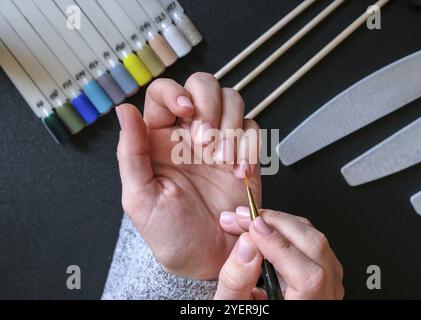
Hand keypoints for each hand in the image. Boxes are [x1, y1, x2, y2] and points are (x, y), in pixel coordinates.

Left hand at [116, 73, 261, 279]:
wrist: (208, 259)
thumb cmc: (171, 235)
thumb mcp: (141, 199)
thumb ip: (130, 154)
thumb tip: (123, 110)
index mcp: (158, 140)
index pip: (163, 92)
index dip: (176, 92)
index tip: (187, 111)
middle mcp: (189, 134)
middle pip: (203, 85)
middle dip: (209, 106)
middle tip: (206, 142)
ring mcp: (218, 142)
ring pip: (232, 100)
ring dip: (231, 125)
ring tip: (223, 160)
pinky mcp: (243, 154)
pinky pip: (253, 128)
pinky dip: (250, 144)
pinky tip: (239, 170)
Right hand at [214, 208, 343, 298]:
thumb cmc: (251, 312)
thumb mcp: (234, 306)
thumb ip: (236, 281)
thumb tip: (247, 244)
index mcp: (305, 308)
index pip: (308, 277)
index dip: (280, 246)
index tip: (254, 228)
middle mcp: (324, 298)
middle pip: (316, 248)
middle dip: (278, 223)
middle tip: (247, 216)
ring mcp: (329, 285)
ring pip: (316, 241)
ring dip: (283, 223)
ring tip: (252, 221)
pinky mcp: (324, 273)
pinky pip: (313, 243)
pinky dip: (289, 229)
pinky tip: (266, 229)